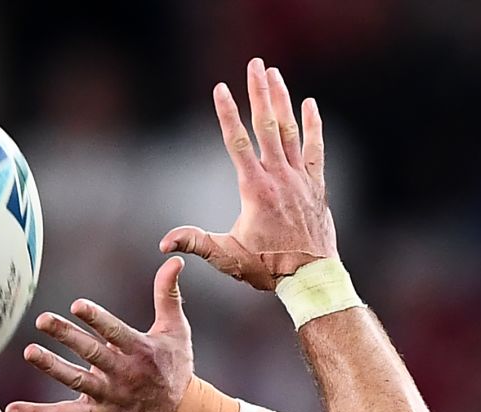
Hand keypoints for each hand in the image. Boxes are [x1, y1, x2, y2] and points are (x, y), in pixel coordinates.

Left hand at [6, 257, 194, 411]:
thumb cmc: (176, 367)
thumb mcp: (176, 330)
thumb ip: (168, 295)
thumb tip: (175, 261)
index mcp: (140, 350)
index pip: (115, 332)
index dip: (96, 319)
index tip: (77, 305)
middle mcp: (123, 373)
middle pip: (91, 353)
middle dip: (67, 336)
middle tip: (43, 319)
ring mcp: (109, 396)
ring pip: (76, 381)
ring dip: (52, 367)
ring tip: (30, 352)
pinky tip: (13, 409)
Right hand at [160, 58, 336, 289]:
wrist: (311, 278)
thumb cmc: (268, 268)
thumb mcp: (228, 257)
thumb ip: (196, 244)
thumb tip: (163, 243)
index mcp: (255, 189)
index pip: (238, 142)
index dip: (227, 114)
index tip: (221, 88)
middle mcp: (279, 177)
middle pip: (267, 125)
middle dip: (259, 92)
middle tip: (254, 65)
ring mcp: (300, 178)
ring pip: (290, 131)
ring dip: (281, 100)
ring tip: (274, 74)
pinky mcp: (316, 184)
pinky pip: (315, 148)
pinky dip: (313, 125)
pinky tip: (308, 104)